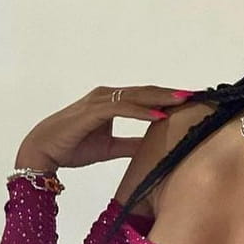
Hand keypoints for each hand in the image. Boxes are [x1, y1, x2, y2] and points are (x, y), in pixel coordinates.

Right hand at [14, 84, 194, 170]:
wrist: (44, 151)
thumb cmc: (74, 146)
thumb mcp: (112, 148)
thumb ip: (132, 144)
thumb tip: (153, 147)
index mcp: (112, 103)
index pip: (146, 97)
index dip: (169, 99)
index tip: (193, 102)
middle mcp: (107, 97)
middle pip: (146, 92)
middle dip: (172, 94)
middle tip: (199, 95)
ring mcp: (100, 101)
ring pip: (137, 96)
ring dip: (162, 98)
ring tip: (185, 101)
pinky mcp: (93, 111)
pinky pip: (122, 108)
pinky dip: (142, 112)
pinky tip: (160, 116)